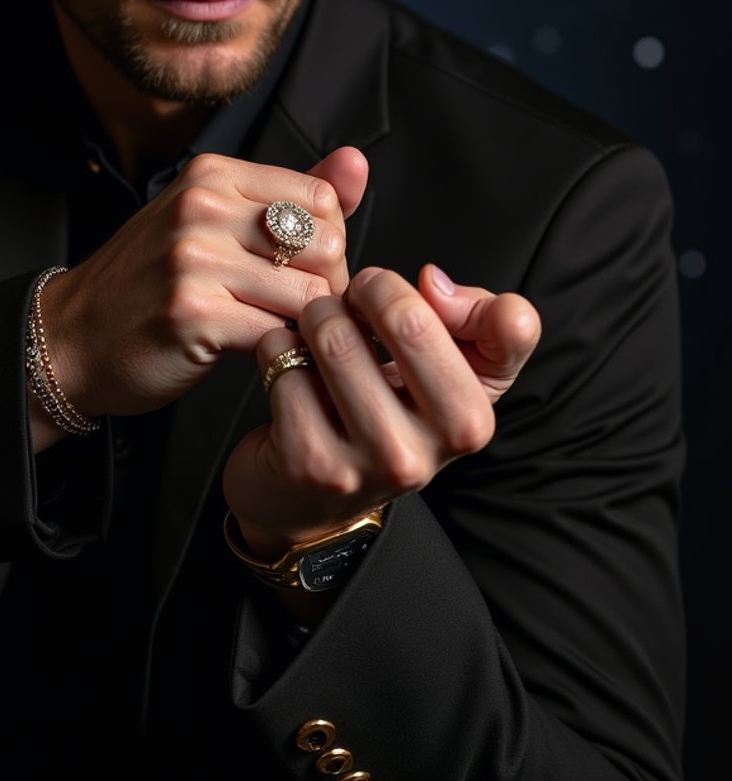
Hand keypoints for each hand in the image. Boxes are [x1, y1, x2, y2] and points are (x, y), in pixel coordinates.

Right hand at [34, 146, 369, 424]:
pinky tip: (260, 354)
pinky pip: (279, 335)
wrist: (71, 339)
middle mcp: (202, 207)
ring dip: (308, 327)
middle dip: (327, 286)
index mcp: (213, 175)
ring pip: (310, 295)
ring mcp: (193, 260)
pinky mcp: (192, 314)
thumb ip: (292, 195)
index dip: (330, 243)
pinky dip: (285, 354)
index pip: (323, 198)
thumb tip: (356, 161)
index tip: (305, 272)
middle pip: (327, 244)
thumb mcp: (215, 220)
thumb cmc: (150, 282)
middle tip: (298, 310)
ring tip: (280, 334)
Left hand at [223, 263, 540, 557]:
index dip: (432, 290)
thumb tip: (432, 282)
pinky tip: (287, 366)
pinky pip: (285, 362)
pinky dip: (277, 347)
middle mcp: (435, 447)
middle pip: (406, 318)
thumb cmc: (385, 416)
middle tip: (349, 299)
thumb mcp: (449, 372)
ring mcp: (372, 460)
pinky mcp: (311, 462)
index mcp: (475, 418)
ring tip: (315, 330)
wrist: (312, 498)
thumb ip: (476, 318)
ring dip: (315, 316)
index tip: (392, 296)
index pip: (504, 325)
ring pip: (335, 337)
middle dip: (365, 290)